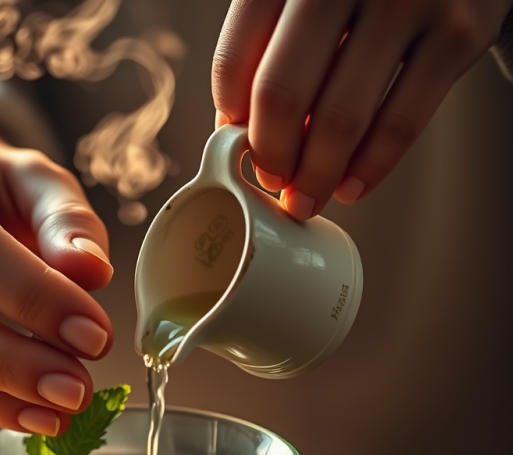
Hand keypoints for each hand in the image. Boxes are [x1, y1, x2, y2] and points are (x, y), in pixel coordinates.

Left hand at [212, 0, 511, 218]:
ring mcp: (406, 1)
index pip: (236, 59)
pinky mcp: (459, 33)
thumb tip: (238, 131)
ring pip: (340, 118)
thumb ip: (270, 45)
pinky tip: (350, 186)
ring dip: (316, 176)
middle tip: (273, 182)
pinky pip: (400, 122)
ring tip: (306, 198)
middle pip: (282, 95)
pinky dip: (369, 168)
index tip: (238, 151)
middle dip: (272, 157)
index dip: (231, 119)